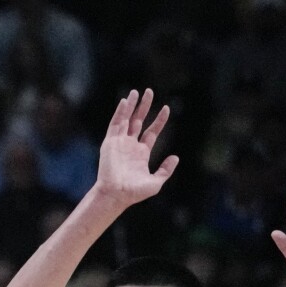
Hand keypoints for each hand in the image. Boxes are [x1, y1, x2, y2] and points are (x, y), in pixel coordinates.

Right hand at [93, 88, 178, 208]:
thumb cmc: (134, 192)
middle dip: (144, 107)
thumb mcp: (155, 182)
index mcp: (142, 153)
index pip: (151, 131)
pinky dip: (120, 113)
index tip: (166, 108)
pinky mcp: (110, 142)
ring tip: (136, 92)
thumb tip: (176, 157)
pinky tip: (125, 101)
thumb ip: (166, 170)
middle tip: (149, 91)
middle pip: (138, 120)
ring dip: (131, 105)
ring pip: (126, 119)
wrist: (116, 195)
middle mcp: (130, 145)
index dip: (159, 120)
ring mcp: (120, 143)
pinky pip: (115, 124)